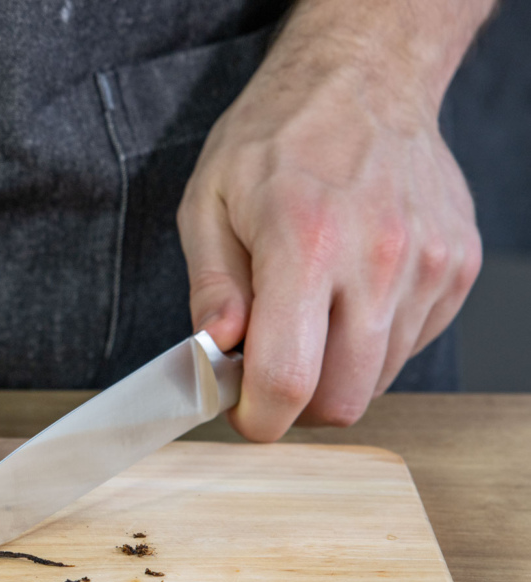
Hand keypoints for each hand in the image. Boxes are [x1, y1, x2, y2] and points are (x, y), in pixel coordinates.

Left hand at [177, 0, 490, 440]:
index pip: (289, 378)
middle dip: (297, 405)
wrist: (365, 79)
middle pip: (343, 400)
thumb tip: (216, 352)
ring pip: (378, 379)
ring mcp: (429, 266)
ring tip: (310, 314)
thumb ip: (211, 286)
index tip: (244, 415)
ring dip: (336, 369)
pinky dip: (373, 340)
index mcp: (305, 243)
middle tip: (269, 368)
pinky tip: (350, 292)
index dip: (259, 419)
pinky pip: (410, 345)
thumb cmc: (276, 138)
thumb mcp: (207, 202)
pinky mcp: (458, 268)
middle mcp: (378, 260)